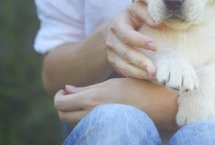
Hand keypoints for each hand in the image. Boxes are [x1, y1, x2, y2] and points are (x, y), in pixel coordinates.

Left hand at [54, 78, 178, 129]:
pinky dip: (82, 119)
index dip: (58, 96)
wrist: (156, 105)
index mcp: (91, 99)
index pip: (60, 103)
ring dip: (72, 112)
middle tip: (72, 97)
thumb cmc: (134, 88)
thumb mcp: (109, 84)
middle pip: (62, 115)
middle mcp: (91, 114)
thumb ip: (85, 89)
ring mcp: (98, 124)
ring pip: (72, 122)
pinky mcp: (104, 129)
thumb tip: (67, 89)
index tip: (64, 91)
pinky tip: (94, 110)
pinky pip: (85, 126)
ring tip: (85, 102)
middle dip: (63, 105)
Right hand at [105, 1, 160, 79]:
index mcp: (117, 24)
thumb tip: (158, 24)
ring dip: (138, 73)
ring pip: (123, 66)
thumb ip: (148, 13)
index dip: (140, 41)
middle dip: (140, 62)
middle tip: (154, 70)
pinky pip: (124, 71)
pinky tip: (148, 78)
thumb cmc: (133, 17)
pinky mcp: (114, 62)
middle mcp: (112, 40)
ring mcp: (111, 53)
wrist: (117, 28)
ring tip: (153, 77)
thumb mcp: (138, 9)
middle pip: (125, 53)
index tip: (156, 46)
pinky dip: (136, 76)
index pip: (127, 34)